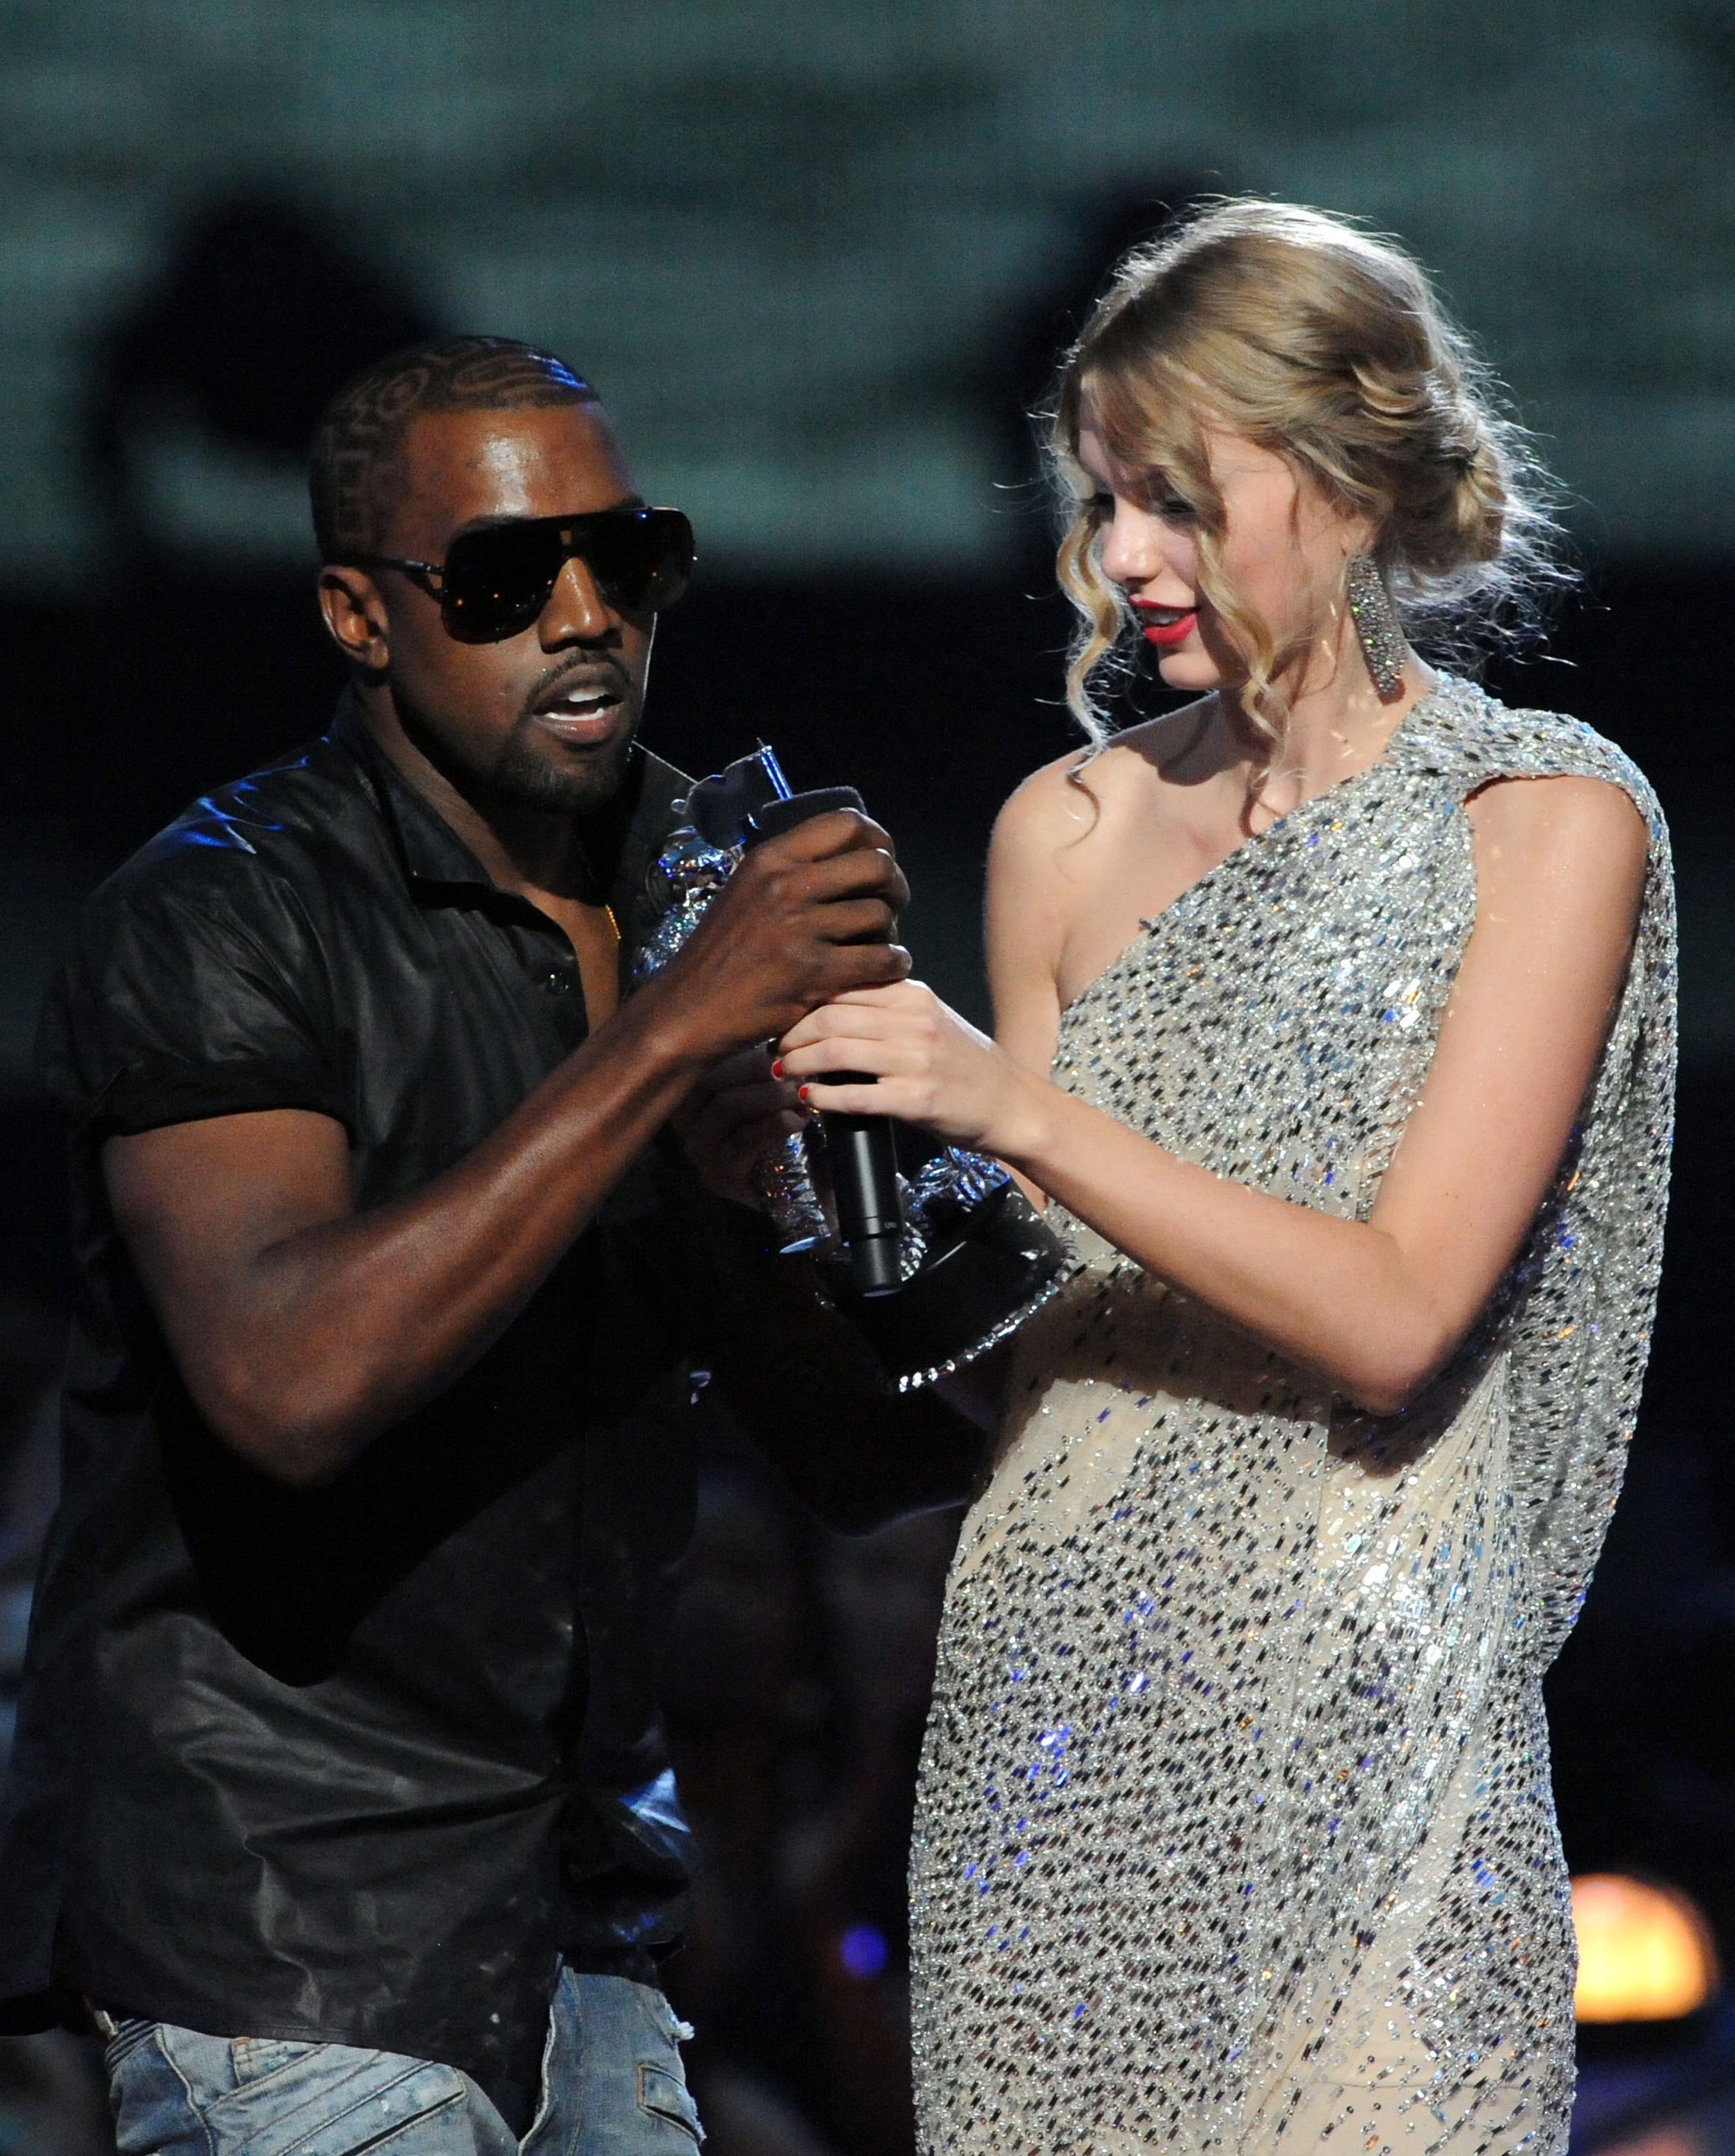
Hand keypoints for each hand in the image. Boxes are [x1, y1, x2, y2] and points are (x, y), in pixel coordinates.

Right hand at [649, 811, 910, 1062]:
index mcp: (771, 858)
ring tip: (877, 944)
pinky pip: (880, 959)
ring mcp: (798, 928)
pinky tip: (886, 968)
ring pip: (881, 914)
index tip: (882, 860)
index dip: (878, 840)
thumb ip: (793, 869)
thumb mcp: (748, 891)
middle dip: (894, 886)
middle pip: (876, 865)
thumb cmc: (723, 953)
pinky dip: (894, 964)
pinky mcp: (812, 973)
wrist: (691, 1008)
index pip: (847, 824)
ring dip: (891, 931)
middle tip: (890, 906)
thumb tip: (853, 855)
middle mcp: (785, 885)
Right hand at [675, 1046, 812, 1207]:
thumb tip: (776, 1023)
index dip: (741, 1052)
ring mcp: (701, 1154)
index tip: (778, 1049)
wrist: (812, 1187)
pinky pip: (742, 1142)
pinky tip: (798, 1119)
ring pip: (725, 1108)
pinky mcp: (720, 1179)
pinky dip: (774, 1126)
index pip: (703, 1063)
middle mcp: (686, 1125)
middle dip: (755, 1072)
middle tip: (792, 1071)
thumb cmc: (788, 1126)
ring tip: (798, 1095)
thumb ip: (763, 1060)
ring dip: (767, 1097)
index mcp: (692, 1096)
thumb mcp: (771, 1085)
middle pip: (708, 1082)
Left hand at [776, 980, 1039, 1155]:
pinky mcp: (915, 1100)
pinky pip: (853, 1095)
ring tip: (783, 1073)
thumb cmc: (964, 1065)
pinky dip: (821, 1098)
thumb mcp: (929, 1020)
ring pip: (834, 1052)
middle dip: (790, 1035)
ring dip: (798, 1064)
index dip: (801, 1005)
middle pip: (829, 1017)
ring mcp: (915, 1060)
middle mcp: (913, 1021)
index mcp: (912, 995)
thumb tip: (824, 1011)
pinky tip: (807, 1099)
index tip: (783, 1021)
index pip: (841, 987)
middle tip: (775, 1050)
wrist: (1010, 1104)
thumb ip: (885, 1009)